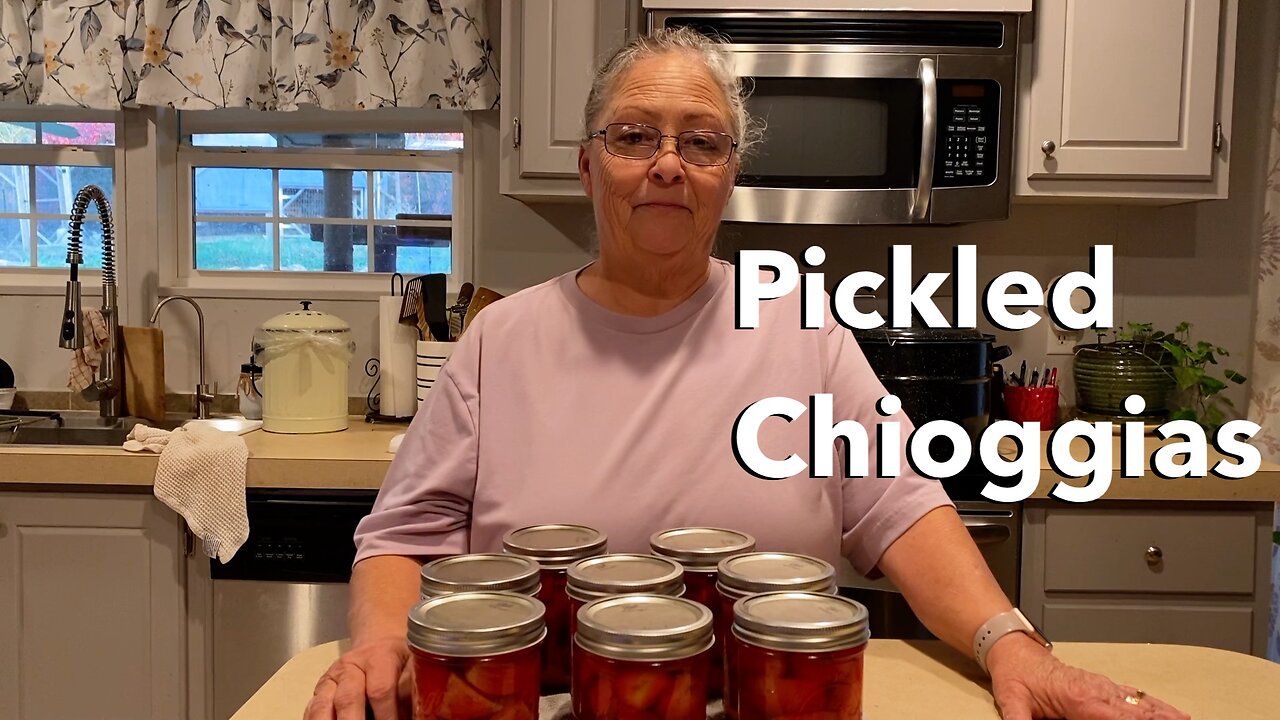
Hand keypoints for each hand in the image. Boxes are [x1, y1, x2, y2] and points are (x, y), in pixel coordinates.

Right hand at [303, 637, 411, 719]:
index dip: (387, 716)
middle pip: (348, 700)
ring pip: (322, 706)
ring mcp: (330, 680)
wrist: (378, 643)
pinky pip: (311, 711)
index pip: (380, 690)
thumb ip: (413, 688)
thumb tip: (423, 714)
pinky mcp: (319, 693)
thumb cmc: (399, 660)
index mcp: (379, 656)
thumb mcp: (413, 664)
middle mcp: (350, 667)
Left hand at [988, 634, 1189, 719]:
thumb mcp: (1011, 701)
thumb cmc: (1014, 675)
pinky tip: (1172, 712)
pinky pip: (1134, 696)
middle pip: (1136, 711)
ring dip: (1165, 713)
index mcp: (1078, 698)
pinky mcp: (1102, 685)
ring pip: (1140, 703)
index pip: (1117, 718)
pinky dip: (1155, 705)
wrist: (1014, 651)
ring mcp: (1101, 686)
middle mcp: (1095, 690)